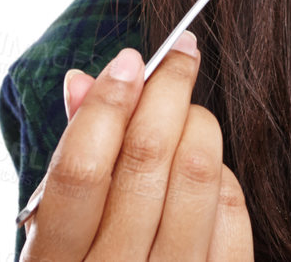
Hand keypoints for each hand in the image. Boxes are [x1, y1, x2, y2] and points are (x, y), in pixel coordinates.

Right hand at [18, 32, 254, 259]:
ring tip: (190, 111)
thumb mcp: (57, 235)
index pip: (81, 172)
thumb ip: (72, 159)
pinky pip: (233, 215)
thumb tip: (88, 80)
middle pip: (148, 162)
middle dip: (168, 92)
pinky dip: (223, 177)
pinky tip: (209, 170)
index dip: (108, 104)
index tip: (130, 59)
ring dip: (199, 126)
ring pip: (198, 179)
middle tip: (180, 55)